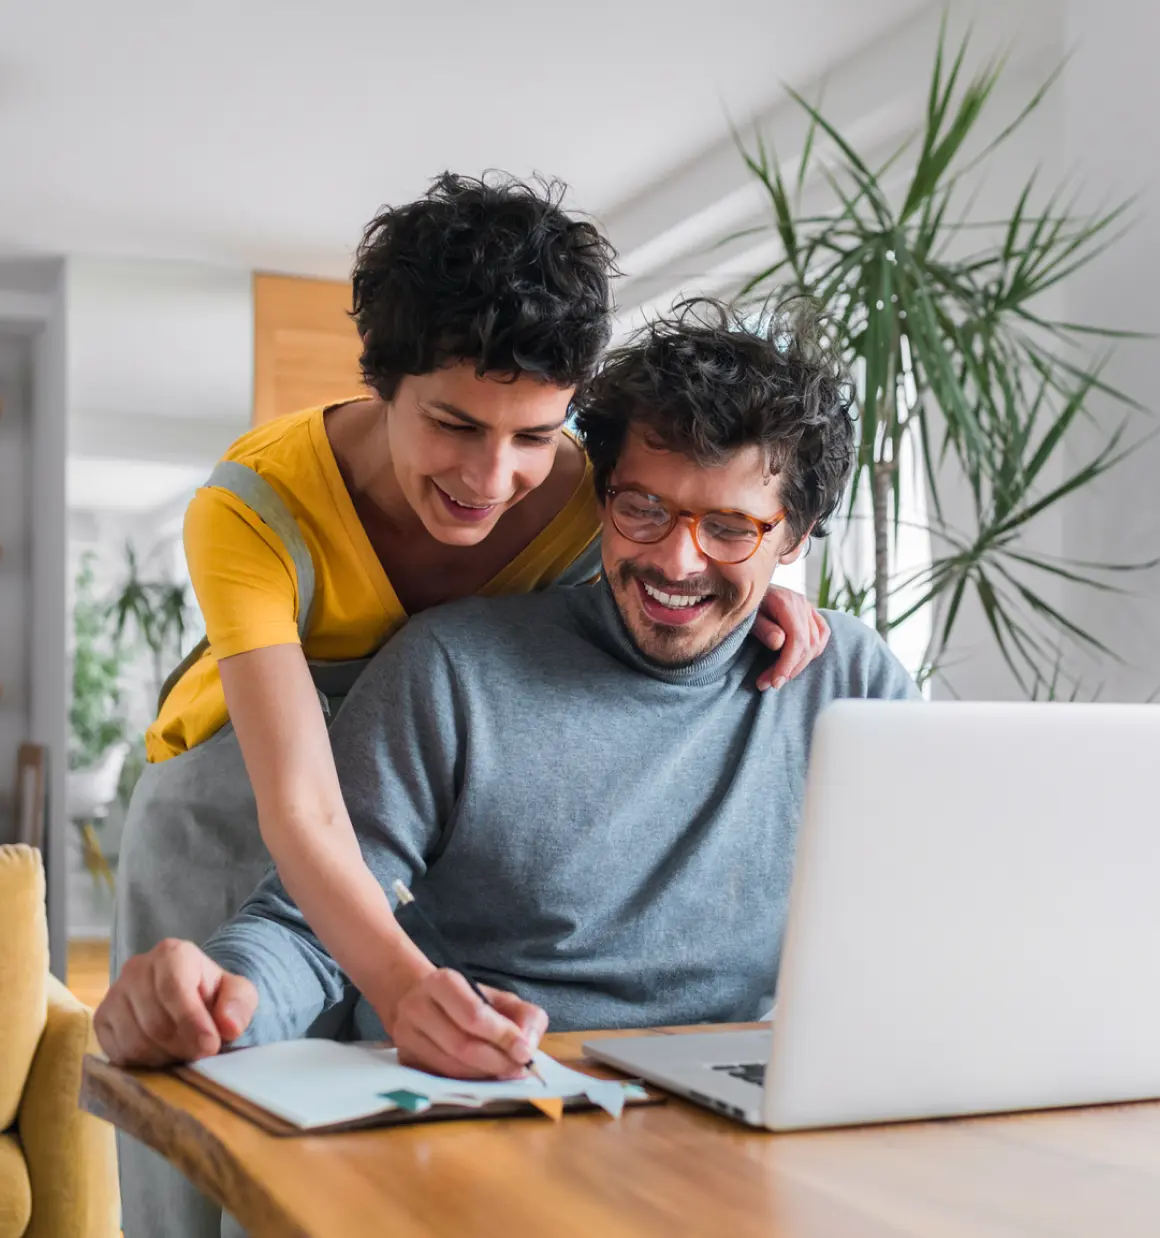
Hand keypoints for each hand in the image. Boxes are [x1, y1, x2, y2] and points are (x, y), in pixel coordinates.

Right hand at [94, 939, 257, 1066]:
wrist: (187, 997)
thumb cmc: (212, 995)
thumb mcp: (238, 993)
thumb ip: (239, 1004)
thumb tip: (229, 1026)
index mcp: (171, 953)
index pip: (173, 990)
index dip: (191, 1023)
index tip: (210, 1046)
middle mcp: (136, 968)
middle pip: (154, 1021)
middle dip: (182, 1045)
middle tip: (200, 1053)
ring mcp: (114, 994)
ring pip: (134, 1041)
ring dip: (164, 1056)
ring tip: (183, 1051)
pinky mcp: (101, 1020)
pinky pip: (118, 1053)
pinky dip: (143, 1063)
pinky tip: (162, 1053)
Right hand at [388, 969, 548, 1079]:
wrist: (419, 999)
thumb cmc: (467, 1000)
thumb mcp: (499, 998)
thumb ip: (523, 1016)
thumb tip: (527, 1047)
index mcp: (443, 982)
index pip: (474, 1015)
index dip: (502, 1037)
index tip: (525, 1052)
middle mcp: (417, 1007)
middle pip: (461, 1046)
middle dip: (496, 1063)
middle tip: (519, 1070)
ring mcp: (406, 1036)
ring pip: (449, 1068)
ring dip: (483, 1077)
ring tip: (505, 1076)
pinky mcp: (404, 1060)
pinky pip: (439, 1080)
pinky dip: (466, 1085)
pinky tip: (483, 1080)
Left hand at [753, 584, 829, 689]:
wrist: (745, 586)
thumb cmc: (743, 603)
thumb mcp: (746, 615)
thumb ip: (762, 628)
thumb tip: (779, 643)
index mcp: (786, 601)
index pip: (797, 639)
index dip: (788, 664)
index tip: (775, 682)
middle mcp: (802, 603)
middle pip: (808, 644)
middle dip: (790, 669)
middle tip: (769, 684)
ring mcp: (808, 607)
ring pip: (817, 642)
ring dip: (800, 665)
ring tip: (778, 677)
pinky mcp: (810, 612)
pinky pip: (822, 634)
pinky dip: (813, 651)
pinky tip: (797, 663)